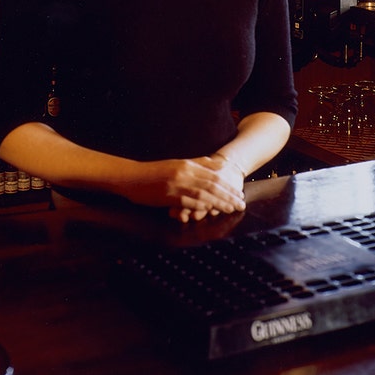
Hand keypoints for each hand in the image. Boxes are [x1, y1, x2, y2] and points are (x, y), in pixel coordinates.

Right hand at [117, 155, 246, 222]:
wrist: (132, 177)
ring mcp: (177, 185)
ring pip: (204, 194)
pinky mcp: (169, 196)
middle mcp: (184, 173)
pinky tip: (210, 211)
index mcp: (187, 164)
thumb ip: (199, 163)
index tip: (239, 192)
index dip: (229, 185)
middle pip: (212, 185)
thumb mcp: (178, 163)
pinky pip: (189, 202)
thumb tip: (219, 163)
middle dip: (229, 195)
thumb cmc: (155, 172)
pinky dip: (201, 207)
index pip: (214, 175)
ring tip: (231, 209)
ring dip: (219, 203)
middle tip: (241, 203)